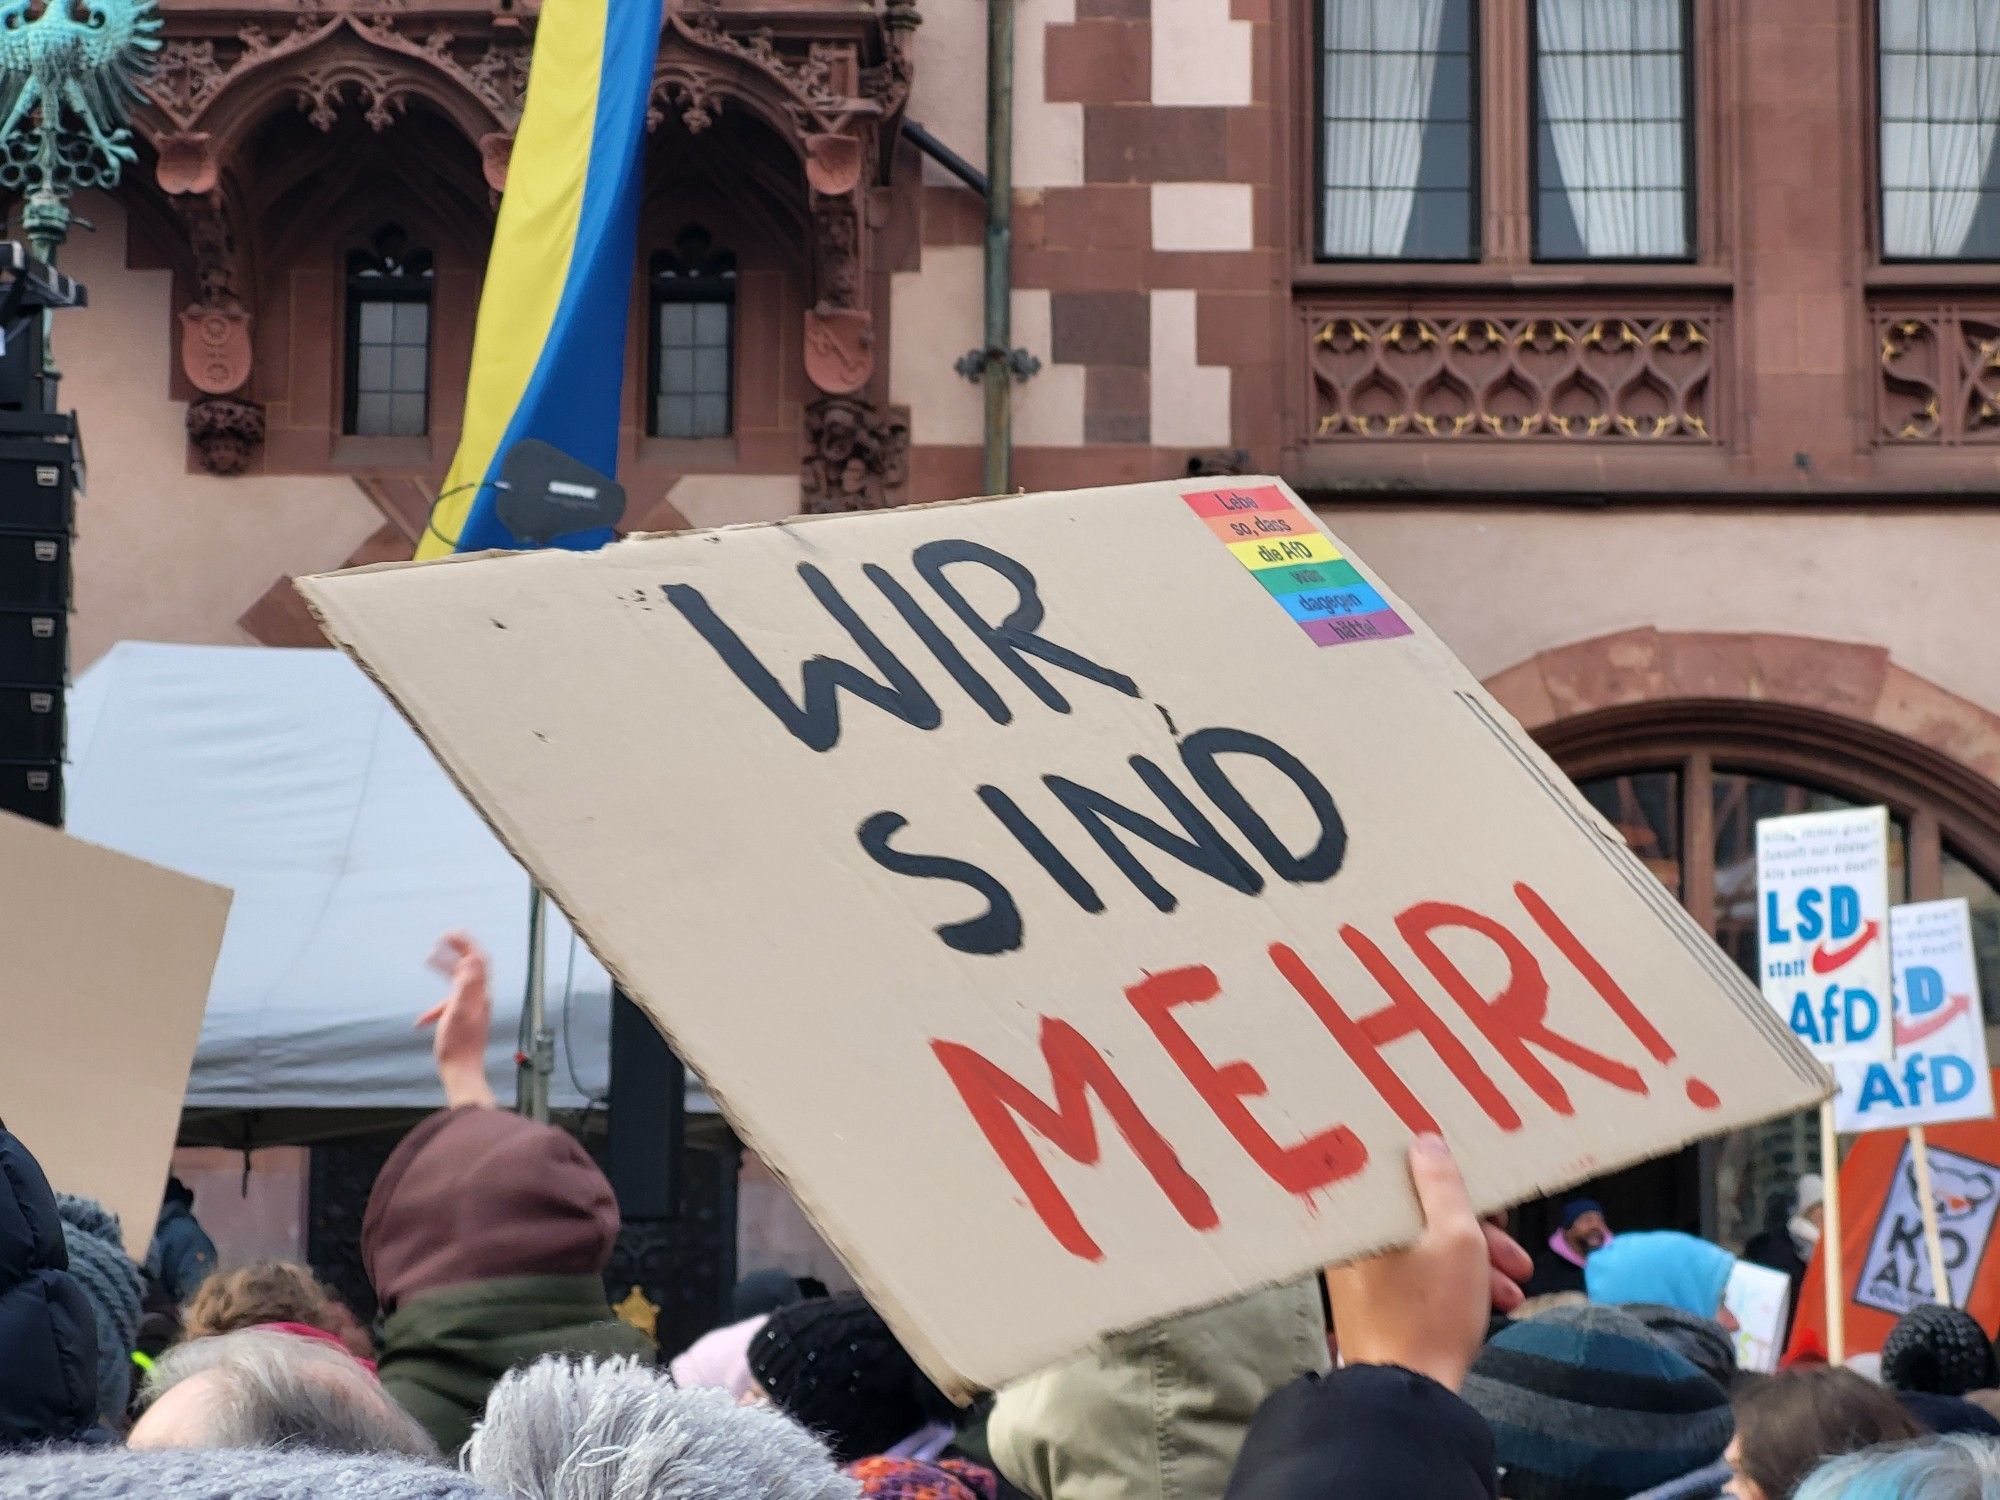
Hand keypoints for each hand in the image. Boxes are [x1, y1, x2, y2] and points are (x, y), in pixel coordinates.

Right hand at [416, 932, 496, 1108]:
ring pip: (459, 984)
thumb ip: (466, 984)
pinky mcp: (464, 1020)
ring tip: (429, 960)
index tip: (450, 933)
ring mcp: (473, 1009)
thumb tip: (472, 959)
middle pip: (470, 968)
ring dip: (445, 972)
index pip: (478, 960)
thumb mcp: (458, 1010)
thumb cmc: (459, 1045)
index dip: (466, 943)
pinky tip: (421, 1020)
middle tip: (442, 938)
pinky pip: (450, 1005)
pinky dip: (436, 1007)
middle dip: (457, 951)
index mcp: (480, 994)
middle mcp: (480, 999)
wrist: (462, 1073)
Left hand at [1324, 1134, 1531, 1391]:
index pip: (1403, 1176)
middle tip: (1512, 1250)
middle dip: (1476, 1232)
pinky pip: (1415, 1277)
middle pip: (1420, 1215)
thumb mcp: (1456, 1240)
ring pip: (1423, 1248)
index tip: (1485, 1201)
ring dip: (1474, 1261)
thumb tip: (1425, 1141)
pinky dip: (1453, 1283)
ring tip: (1513, 1287)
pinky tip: (1494, 1303)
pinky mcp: (1372, 1304)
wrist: (1409, 1395)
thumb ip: (1444, 1185)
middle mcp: (1352, 1241)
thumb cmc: (1431, 1316)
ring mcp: (1359, 1274)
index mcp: (1362, 1216)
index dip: (1450, 1183)